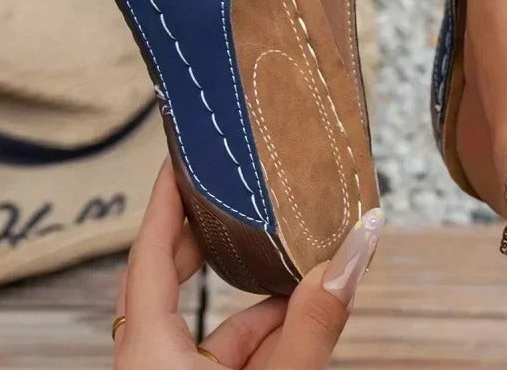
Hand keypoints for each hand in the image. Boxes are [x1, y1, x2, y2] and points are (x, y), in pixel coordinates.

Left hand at [113, 159, 383, 368]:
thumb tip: (358, 247)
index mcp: (148, 353)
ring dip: (260, 294)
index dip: (161, 201)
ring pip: (214, 324)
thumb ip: (314, 323)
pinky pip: (232, 355)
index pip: (148, 253)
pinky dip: (267, 333)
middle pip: (174, 279)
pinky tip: (303, 312)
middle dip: (214, 238)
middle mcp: (154, 364)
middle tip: (241, 192)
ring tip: (300, 252)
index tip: (178, 157)